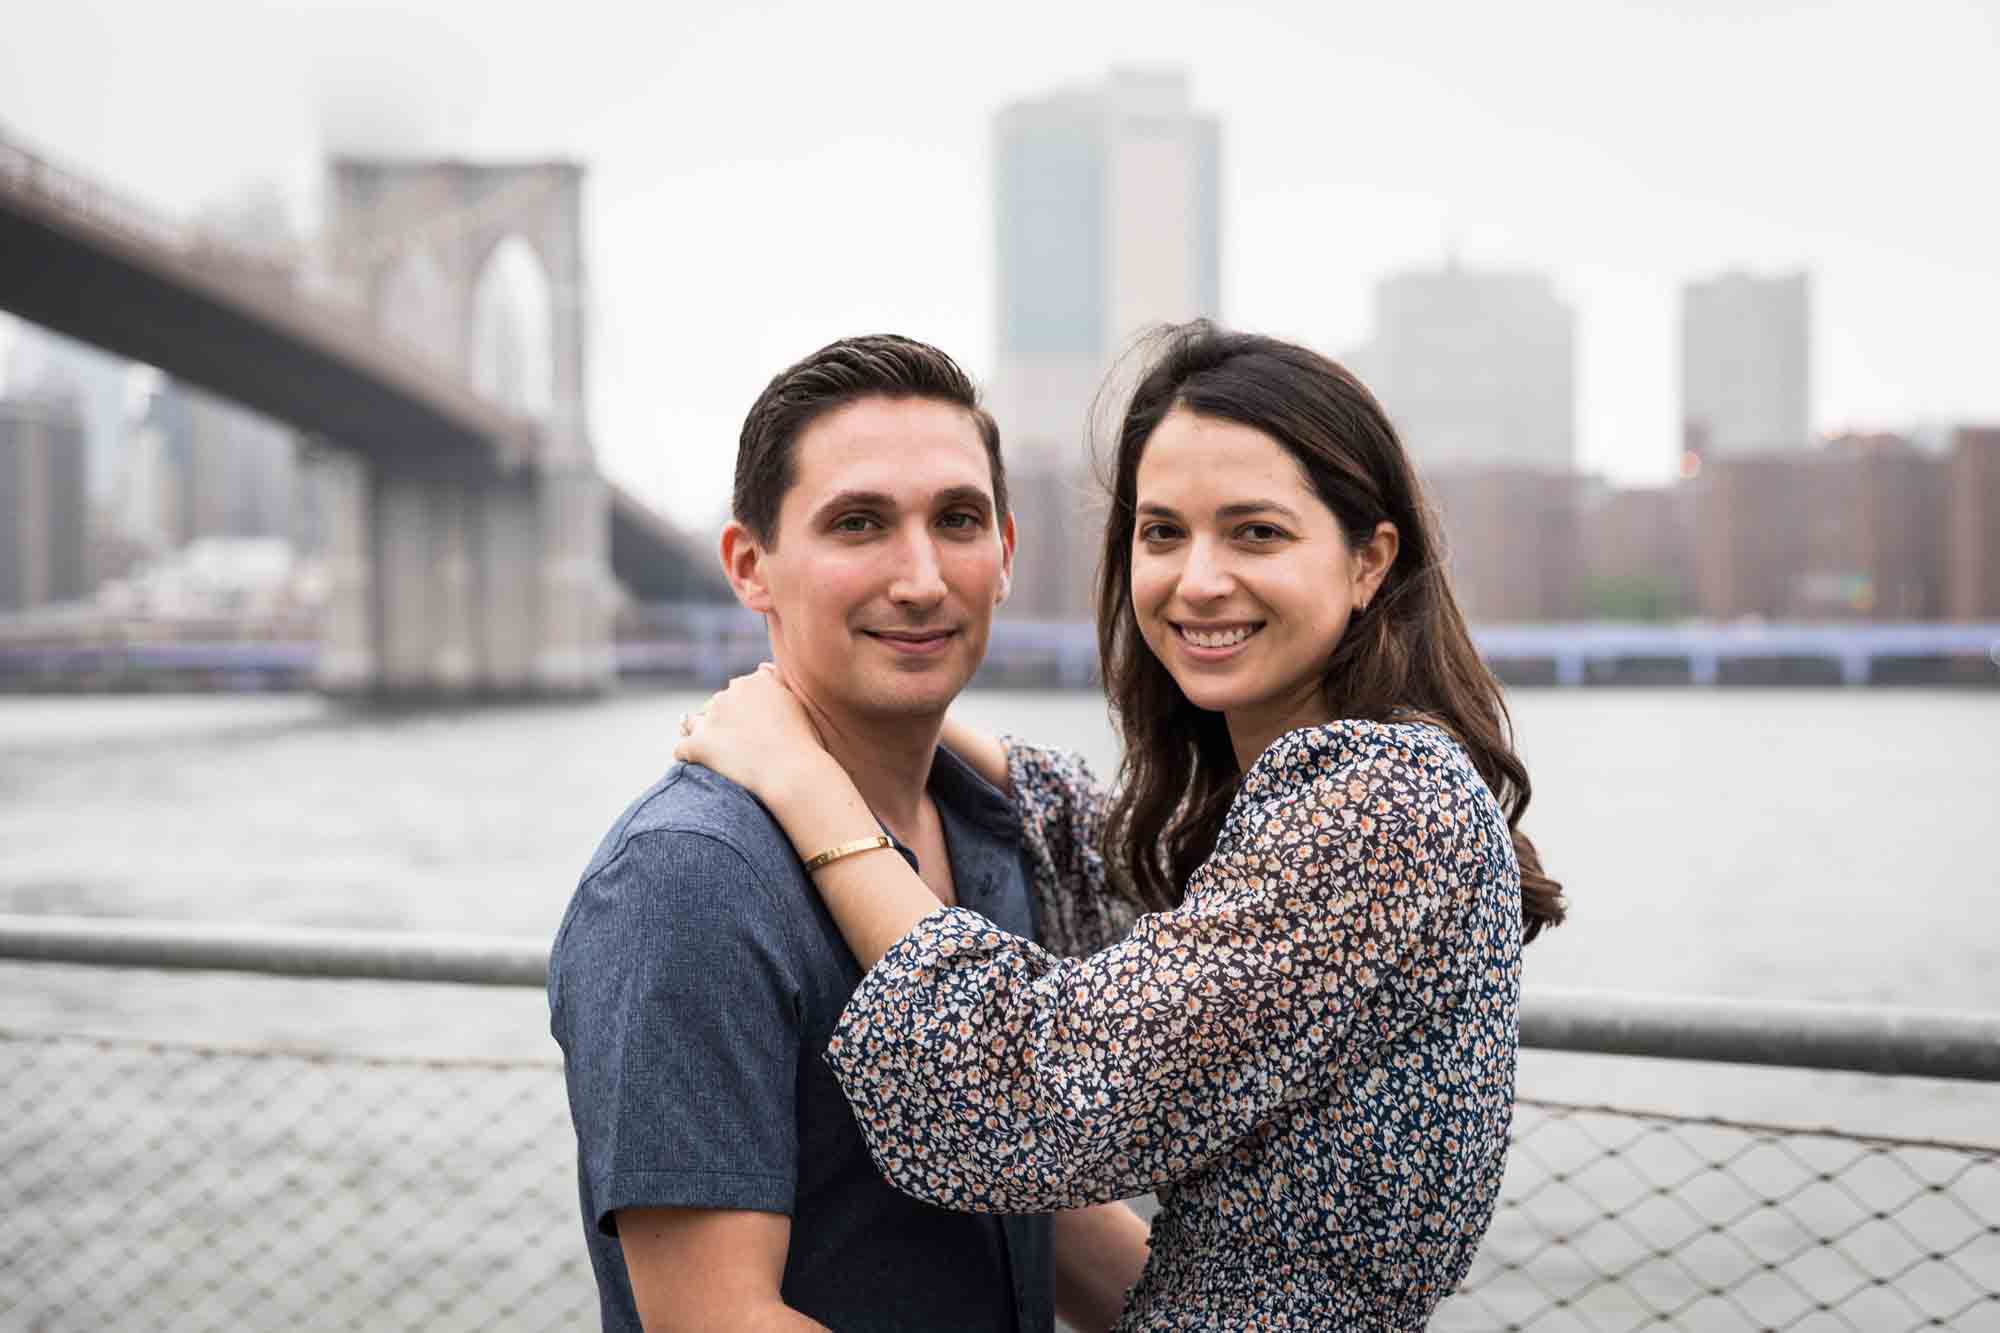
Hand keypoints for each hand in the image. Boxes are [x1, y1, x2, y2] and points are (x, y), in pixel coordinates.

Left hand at [674, 665, 834, 805]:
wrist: (791, 773)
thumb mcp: (798, 704)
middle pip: (718, 703)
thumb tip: (762, 667)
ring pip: (694, 721)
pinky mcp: (697, 744)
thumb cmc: (803, 743)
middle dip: (723, 719)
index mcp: (755, 682)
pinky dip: (688, 757)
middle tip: (737, 742)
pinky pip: (682, 749)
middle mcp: (729, 694)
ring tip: (710, 752)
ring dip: (700, 733)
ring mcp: (711, 718)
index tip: (751, 724)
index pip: (741, 688)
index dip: (745, 706)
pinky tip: (695, 766)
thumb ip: (778, 683)